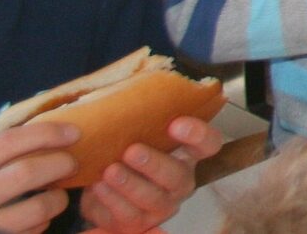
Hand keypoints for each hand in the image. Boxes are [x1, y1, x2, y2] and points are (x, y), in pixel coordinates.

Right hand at [0, 122, 76, 233]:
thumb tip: (45, 138)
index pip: (6, 143)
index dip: (45, 133)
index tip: (73, 132)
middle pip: (24, 174)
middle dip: (59, 164)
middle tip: (72, 164)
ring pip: (34, 210)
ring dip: (57, 199)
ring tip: (57, 195)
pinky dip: (41, 224)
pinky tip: (37, 219)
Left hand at [77, 116, 221, 232]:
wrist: (102, 189)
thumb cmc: (122, 154)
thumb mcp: (134, 134)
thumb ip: (140, 118)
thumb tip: (128, 87)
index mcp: (186, 155)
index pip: (209, 144)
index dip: (198, 134)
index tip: (176, 123)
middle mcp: (180, 182)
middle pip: (177, 176)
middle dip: (154, 164)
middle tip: (131, 151)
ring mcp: (161, 206)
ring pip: (151, 199)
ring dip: (129, 184)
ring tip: (109, 171)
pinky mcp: (139, 224)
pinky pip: (127, 215)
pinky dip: (111, 200)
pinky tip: (98, 186)